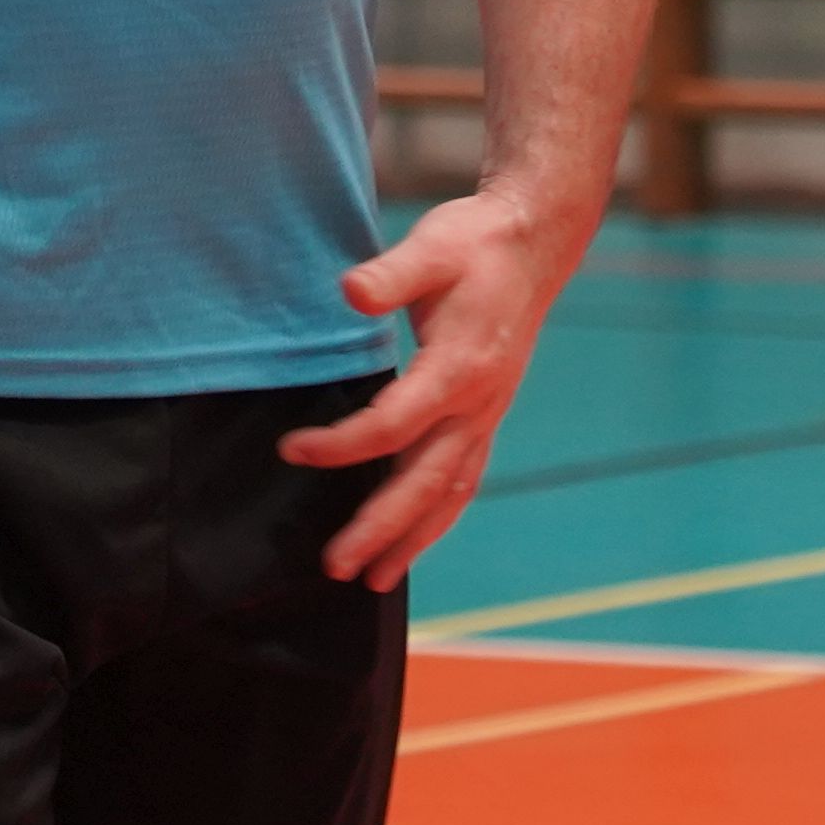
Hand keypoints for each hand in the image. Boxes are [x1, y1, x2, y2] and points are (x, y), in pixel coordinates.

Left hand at [281, 184, 590, 591]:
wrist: (533, 245)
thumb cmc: (473, 244)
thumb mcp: (431, 247)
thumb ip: (390, 274)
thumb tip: (349, 290)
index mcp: (458, 367)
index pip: (393, 424)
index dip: (341, 444)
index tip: (291, 449)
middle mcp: (476, 404)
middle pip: (424, 481)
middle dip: (380, 528)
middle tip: (334, 565)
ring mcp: (486, 417)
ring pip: (450, 494)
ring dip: (412, 540)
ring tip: (373, 581)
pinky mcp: (486, 418)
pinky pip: (463, 481)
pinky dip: (437, 518)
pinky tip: (413, 540)